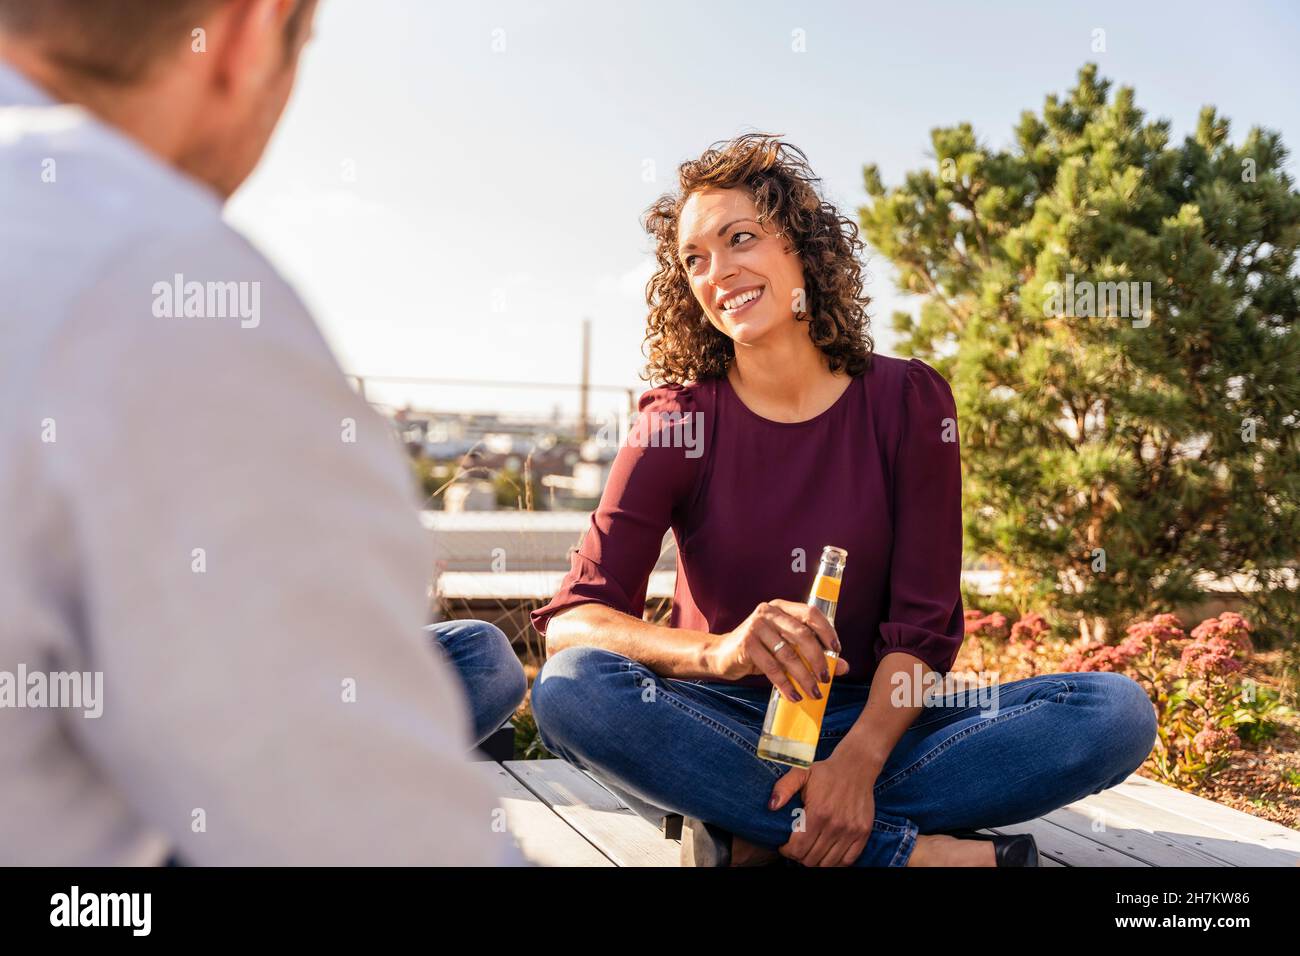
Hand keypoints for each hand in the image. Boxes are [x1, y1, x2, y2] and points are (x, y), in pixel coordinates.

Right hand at [709, 599, 844, 700]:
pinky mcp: (746, 645)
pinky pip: (772, 668)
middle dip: (817, 659)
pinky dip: (785, 684)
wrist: (722, 655)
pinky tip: (794, 696)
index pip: (811, 613)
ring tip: (814, 692)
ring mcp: (755, 627)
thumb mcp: (786, 648)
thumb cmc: (760, 650)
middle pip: (802, 634)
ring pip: (788, 654)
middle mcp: (768, 613)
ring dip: (803, 676)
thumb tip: (843, 667)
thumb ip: (813, 653)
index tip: (837, 651)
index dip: (827, 631)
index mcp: (782, 608)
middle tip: (826, 678)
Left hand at [768, 751, 875, 866]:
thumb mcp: (800, 772)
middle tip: (797, 847)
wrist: (856, 766)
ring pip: (828, 864)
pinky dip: (835, 863)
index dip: (787, 851)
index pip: (798, 848)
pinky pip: (848, 861)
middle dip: (799, 856)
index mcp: (818, 812)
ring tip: (811, 850)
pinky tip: (826, 854)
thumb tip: (771, 806)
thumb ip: (783, 788)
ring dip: (816, 861)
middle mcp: (835, 824)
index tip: (785, 846)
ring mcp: (851, 831)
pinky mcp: (863, 833)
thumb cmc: (825, 772)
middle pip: (811, 859)